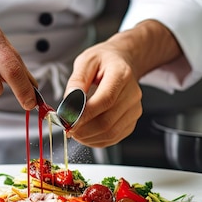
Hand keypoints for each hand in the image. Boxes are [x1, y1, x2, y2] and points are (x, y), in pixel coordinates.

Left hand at [64, 20, 180, 146]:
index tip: (67, 121)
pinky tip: (85, 133)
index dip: (85, 115)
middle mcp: (133, 94)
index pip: (105, 100)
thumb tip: (69, 103)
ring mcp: (135, 109)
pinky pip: (114, 138)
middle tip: (66, 128)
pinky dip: (96, 140)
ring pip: (111, 133)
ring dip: (88, 137)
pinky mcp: (132, 121)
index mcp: (122, 74)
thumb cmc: (104, 61)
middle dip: (83, 129)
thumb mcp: (86, 61)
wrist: (123, 61)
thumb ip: (77, 81)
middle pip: (108, 121)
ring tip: (74, 131)